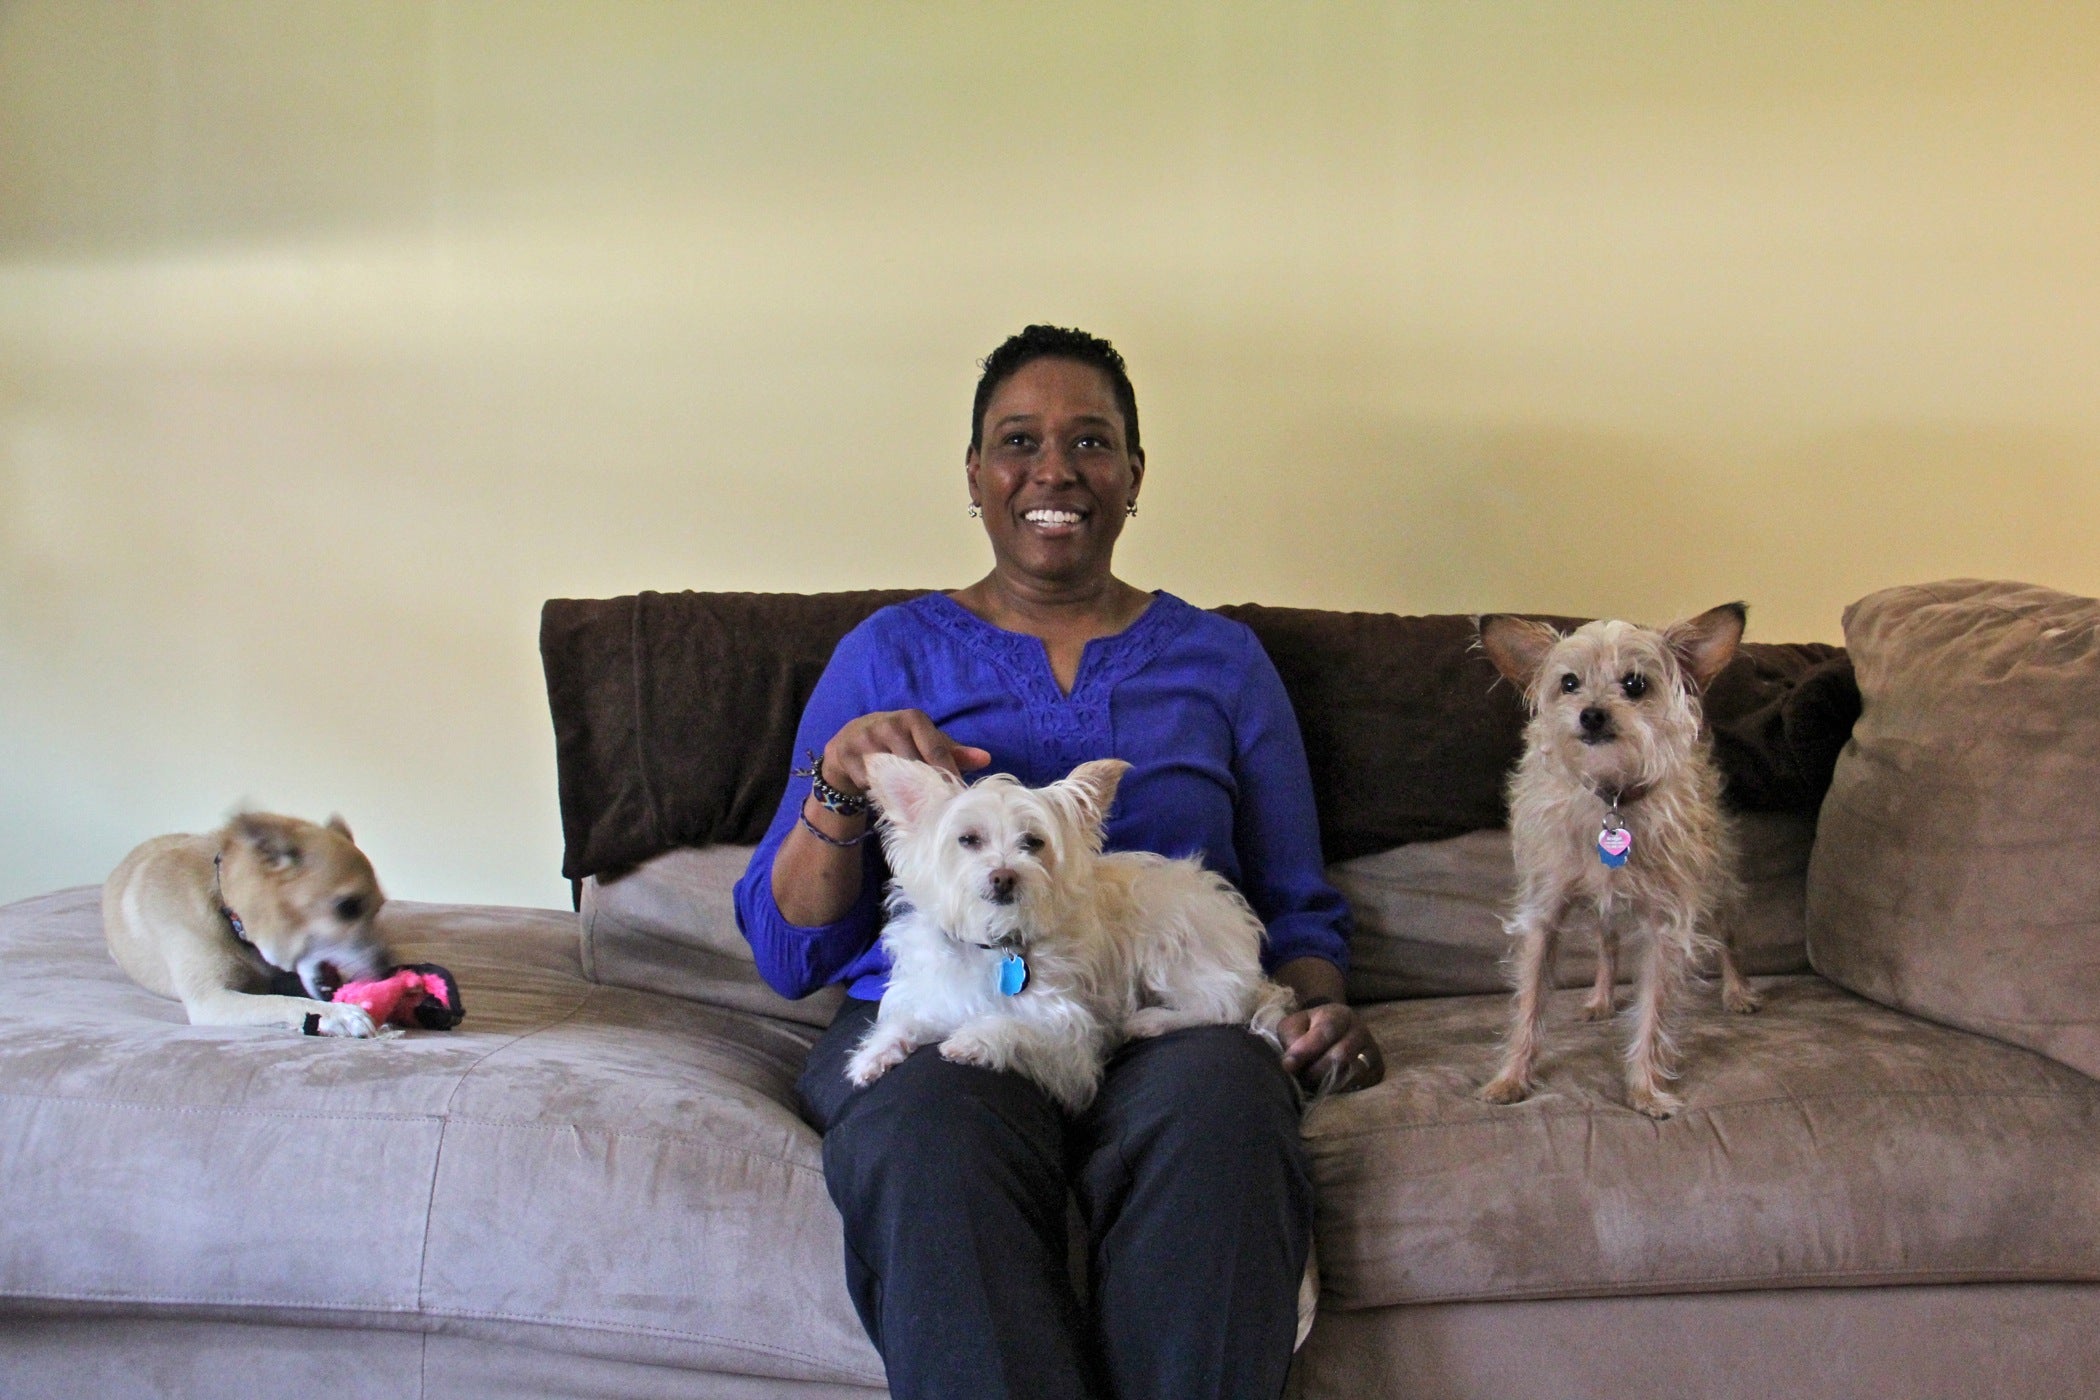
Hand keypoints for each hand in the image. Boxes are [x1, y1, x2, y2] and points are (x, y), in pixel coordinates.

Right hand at [821, 710, 990, 794]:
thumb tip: (986, 758)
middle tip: (937, 810)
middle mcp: (889, 724)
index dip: (948, 776)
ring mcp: (865, 738)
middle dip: (927, 789)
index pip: (936, 751)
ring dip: (902, 794)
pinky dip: (878, 793)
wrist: (851, 740)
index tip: (958, 798)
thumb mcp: (925, 742)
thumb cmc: (899, 742)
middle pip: (914, 765)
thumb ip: (954, 751)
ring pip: (890, 776)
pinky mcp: (846, 754)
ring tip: (912, 807)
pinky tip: (884, 796)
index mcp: (913, 719)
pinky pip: (868, 783)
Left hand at [1277, 1001, 1383, 1093]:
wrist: (1332, 1031)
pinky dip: (1342, 1091)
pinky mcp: (1377, 1071)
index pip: (1326, 1031)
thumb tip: (1290, 1065)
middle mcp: (1361, 1031)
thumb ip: (1291, 1040)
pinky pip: (1362, 1085)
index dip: (1306, 1050)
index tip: (1288, 1065)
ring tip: (1313, 1084)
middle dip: (1315, 1072)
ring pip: (1352, 1074)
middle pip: (1340, 1056)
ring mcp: (1372, 1051)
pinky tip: (1329, 1089)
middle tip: (1301, 1078)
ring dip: (1328, 1084)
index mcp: (1340, 1015)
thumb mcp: (1294, 1026)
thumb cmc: (1308, 1030)